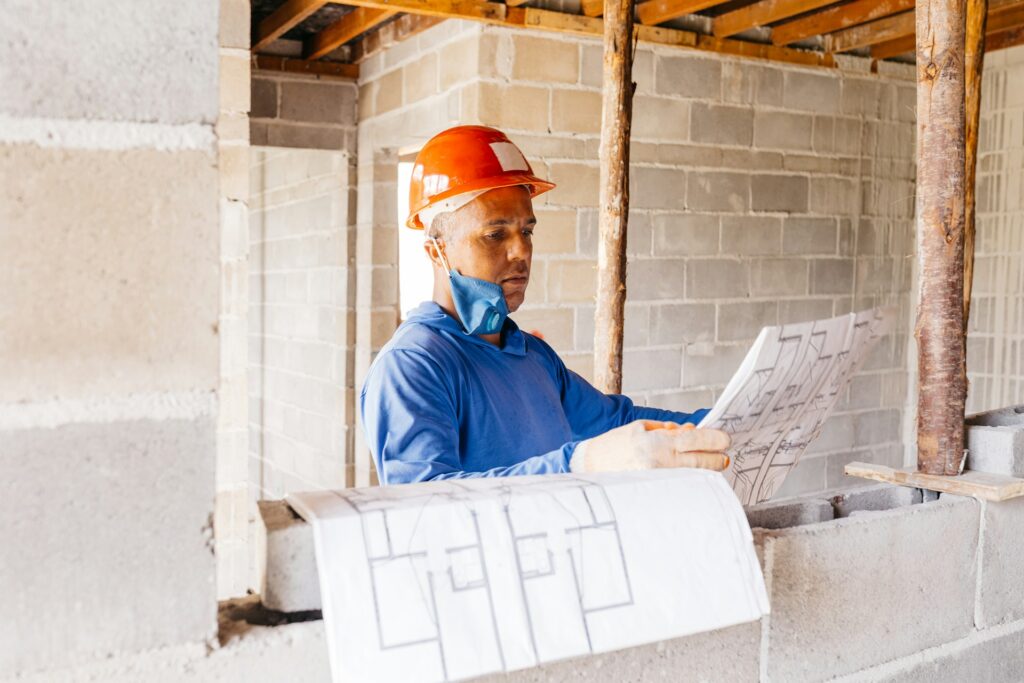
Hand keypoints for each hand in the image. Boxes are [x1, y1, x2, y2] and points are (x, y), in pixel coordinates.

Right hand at [569, 420, 730, 472]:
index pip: (696, 441)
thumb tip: (692, 431)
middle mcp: (660, 463)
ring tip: (709, 467)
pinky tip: (692, 479)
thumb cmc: (614, 445)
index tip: (726, 440)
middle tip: (723, 458)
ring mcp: (658, 481)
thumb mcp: (640, 428)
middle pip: (701, 462)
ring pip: (694, 477)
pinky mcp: (654, 493)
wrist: (589, 466)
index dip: (715, 440)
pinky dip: (689, 482)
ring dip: (705, 472)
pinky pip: (680, 487)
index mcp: (657, 443)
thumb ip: (668, 430)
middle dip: (716, 459)